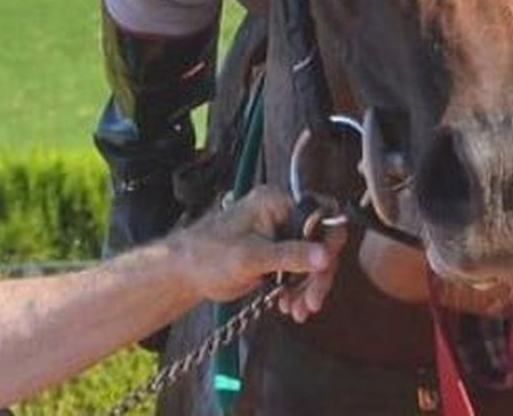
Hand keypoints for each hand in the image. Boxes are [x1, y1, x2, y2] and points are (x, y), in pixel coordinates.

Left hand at [168, 185, 341, 321]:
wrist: (185, 272)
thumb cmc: (208, 255)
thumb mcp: (250, 257)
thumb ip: (290, 255)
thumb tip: (326, 256)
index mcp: (274, 202)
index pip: (320, 214)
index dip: (328, 242)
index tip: (324, 270)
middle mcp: (280, 214)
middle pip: (320, 242)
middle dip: (317, 275)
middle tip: (312, 301)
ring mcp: (279, 235)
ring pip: (312, 261)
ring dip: (308, 288)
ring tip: (298, 310)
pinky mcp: (275, 256)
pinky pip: (298, 272)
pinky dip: (297, 291)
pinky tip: (290, 307)